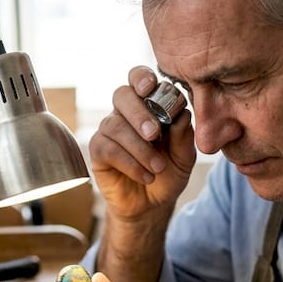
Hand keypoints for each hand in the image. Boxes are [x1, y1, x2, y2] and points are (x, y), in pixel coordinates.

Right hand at [88, 67, 197, 221]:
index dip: (141, 78)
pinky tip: (146, 176)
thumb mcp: (184, 157)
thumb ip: (184, 136)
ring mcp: (109, 131)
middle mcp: (125, 113)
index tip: (150, 88)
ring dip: (139, 148)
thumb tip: (182, 114)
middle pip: (121, 95)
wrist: (153, 203)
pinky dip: (130, 163)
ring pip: (115, 125)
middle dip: (138, 113)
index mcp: (148, 105)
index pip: (138, 79)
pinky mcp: (98, 152)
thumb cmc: (169, 173)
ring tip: (158, 167)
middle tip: (154, 134)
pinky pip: (108, 149)